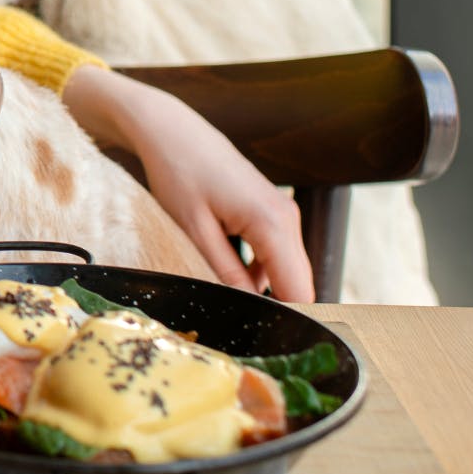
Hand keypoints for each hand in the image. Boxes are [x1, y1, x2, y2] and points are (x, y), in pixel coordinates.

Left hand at [63, 66, 314, 301]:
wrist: (173, 131)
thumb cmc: (179, 174)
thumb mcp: (194, 230)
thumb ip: (224, 273)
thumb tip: (247, 308)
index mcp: (273, 223)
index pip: (300, 289)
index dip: (288, 319)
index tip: (268, 342)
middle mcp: (286, 217)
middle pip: (296, 282)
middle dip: (273, 307)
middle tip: (239, 326)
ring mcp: (281, 213)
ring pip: (282, 269)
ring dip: (259, 288)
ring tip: (221, 294)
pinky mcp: (269, 212)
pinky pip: (270, 253)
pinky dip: (252, 269)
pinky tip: (221, 268)